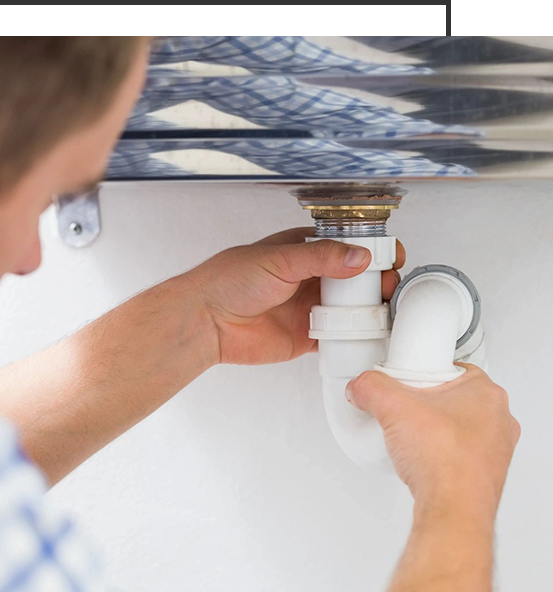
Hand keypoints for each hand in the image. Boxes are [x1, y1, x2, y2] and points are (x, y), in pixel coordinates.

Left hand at [191, 228, 404, 364]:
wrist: (206, 321)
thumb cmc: (229, 281)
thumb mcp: (279, 259)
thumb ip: (321, 257)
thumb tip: (360, 257)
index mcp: (304, 251)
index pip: (348, 246)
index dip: (372, 251)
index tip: (391, 257)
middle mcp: (310, 279)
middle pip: (356, 279)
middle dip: (377, 282)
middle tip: (388, 288)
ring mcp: (310, 308)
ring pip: (352, 309)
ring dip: (370, 310)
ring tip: (384, 311)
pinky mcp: (306, 336)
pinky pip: (338, 337)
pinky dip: (354, 337)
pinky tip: (368, 335)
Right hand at [346, 365, 520, 514]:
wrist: (453, 510)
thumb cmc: (445, 462)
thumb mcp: (392, 407)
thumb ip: (370, 387)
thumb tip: (361, 387)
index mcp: (488, 393)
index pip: (452, 368)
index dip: (424, 372)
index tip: (407, 380)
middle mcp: (499, 420)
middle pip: (452, 397)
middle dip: (426, 402)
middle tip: (405, 407)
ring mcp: (495, 449)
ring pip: (456, 426)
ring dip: (433, 428)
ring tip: (411, 434)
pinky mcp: (484, 473)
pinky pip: (457, 453)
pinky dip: (438, 453)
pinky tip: (421, 458)